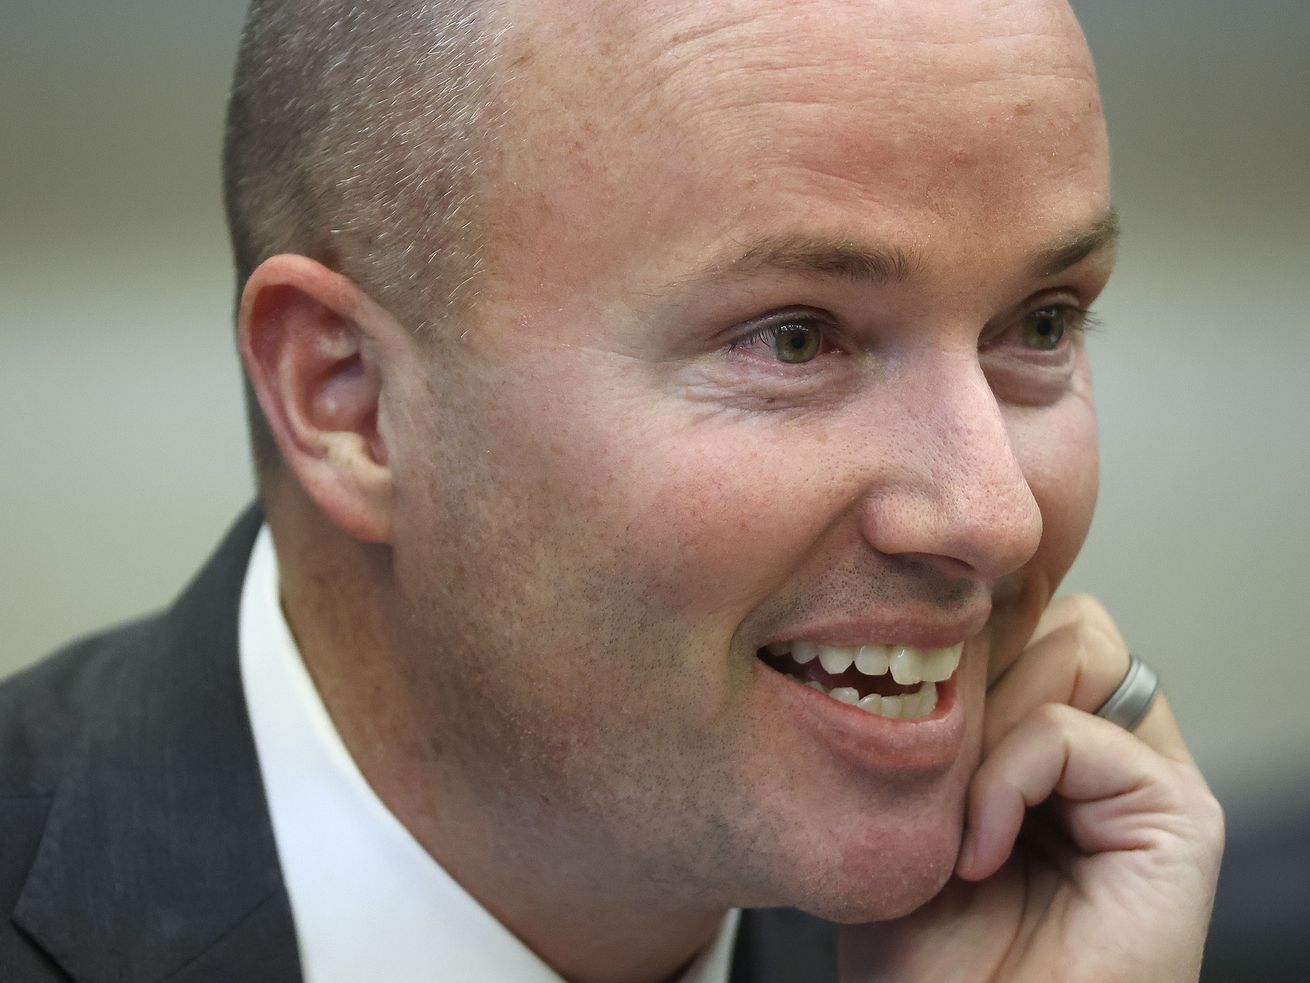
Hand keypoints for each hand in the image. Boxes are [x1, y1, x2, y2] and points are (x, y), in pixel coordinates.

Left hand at [839, 595, 1224, 982]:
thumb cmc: (924, 954)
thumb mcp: (903, 803)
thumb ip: (933, 712)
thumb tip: (925, 622)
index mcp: (1048, 739)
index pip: (1020, 613)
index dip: (959, 635)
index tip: (898, 690)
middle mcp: (1107, 746)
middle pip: (1052, 613)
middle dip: (976, 670)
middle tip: (931, 766)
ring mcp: (1147, 779)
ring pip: (1075, 643)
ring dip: (991, 720)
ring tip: (955, 812)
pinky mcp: (1180, 820)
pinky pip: (1079, 731)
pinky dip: (1010, 780)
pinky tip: (978, 852)